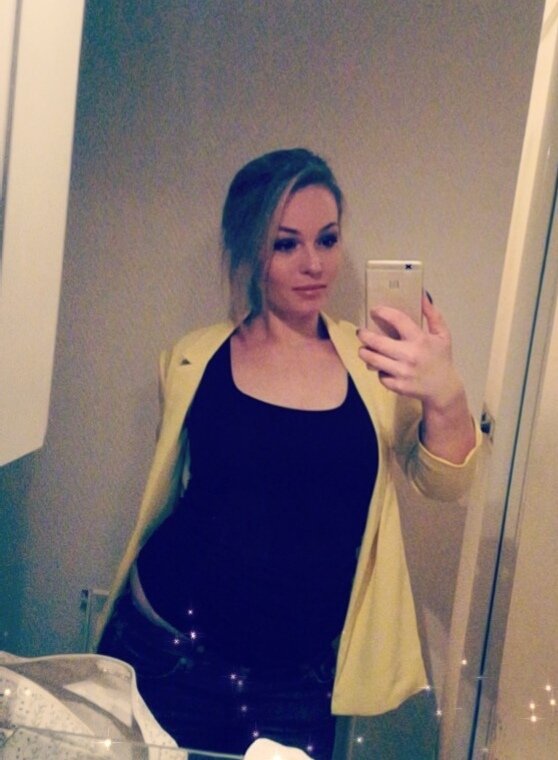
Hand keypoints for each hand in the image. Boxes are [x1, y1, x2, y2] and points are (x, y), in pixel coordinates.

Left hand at [358, 295, 475, 461]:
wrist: (443, 389)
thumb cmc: (441, 358)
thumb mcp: (443, 335)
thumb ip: (433, 315)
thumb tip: (422, 295)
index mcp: (420, 340)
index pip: (398, 320)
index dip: (384, 312)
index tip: (374, 310)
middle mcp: (410, 355)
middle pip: (378, 342)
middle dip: (364, 336)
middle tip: (360, 332)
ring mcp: (402, 372)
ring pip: (373, 360)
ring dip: (365, 353)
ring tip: (363, 349)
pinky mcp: (397, 386)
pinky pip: (380, 375)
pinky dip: (378, 370)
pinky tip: (381, 366)